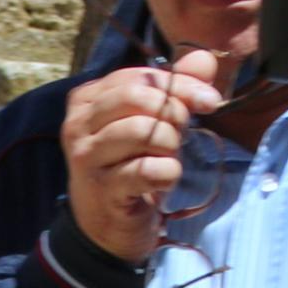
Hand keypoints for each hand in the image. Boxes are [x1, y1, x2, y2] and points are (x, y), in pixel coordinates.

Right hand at [61, 46, 221, 265]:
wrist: (106, 229)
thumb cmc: (129, 165)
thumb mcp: (151, 121)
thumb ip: (177, 87)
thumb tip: (205, 59)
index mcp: (87, 99)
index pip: (139, 75)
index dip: (181, 84)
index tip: (209, 99)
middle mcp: (78, 124)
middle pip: (139, 97)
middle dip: (175, 112)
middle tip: (184, 132)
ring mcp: (86, 158)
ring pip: (144, 130)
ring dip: (170, 144)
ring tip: (168, 156)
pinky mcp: (102, 189)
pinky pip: (148, 169)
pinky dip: (168, 172)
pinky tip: (164, 179)